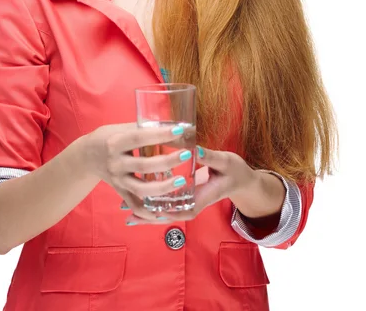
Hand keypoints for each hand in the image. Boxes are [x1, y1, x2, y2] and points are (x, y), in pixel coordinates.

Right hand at [83, 122, 191, 222]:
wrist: (86, 156)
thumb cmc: (108, 137)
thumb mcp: (120, 128)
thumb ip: (142, 129)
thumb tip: (173, 126)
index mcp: (115, 142)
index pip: (139, 137)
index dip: (160, 134)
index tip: (179, 130)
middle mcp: (115, 163)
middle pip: (143, 165)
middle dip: (167, 161)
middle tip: (187, 154)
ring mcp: (118, 180)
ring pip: (141, 189)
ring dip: (163, 187)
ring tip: (181, 180)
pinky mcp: (120, 191)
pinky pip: (135, 205)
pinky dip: (149, 213)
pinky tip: (165, 212)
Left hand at [121, 146, 256, 224]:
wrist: (240, 179)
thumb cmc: (234, 170)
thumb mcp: (226, 162)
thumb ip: (210, 157)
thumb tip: (194, 149)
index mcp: (203, 196)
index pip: (184, 209)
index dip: (166, 211)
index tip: (149, 208)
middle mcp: (194, 203)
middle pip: (170, 214)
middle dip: (150, 215)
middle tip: (129, 213)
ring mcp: (189, 201)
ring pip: (166, 211)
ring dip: (147, 211)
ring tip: (125, 210)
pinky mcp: (185, 196)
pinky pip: (167, 204)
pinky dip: (152, 205)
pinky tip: (136, 200)